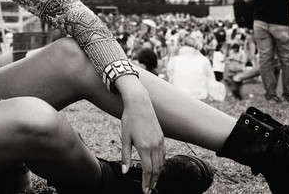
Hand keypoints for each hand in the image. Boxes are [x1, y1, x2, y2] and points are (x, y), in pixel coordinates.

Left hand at [115, 75, 164, 193]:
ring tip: (153, 182)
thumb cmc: (129, 119)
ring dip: (158, 174)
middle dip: (153, 181)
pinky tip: (158, 167)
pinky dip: (162, 163)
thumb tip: (125, 171)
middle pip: (157, 169)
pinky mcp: (162, 137)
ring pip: (161, 162)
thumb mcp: (125, 138)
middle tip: (149, 190)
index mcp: (144, 147)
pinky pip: (163, 154)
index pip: (148, 170)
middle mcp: (154, 145)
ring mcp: (160, 141)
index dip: (147, 182)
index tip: (145, 190)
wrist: (139, 103)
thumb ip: (125, 156)